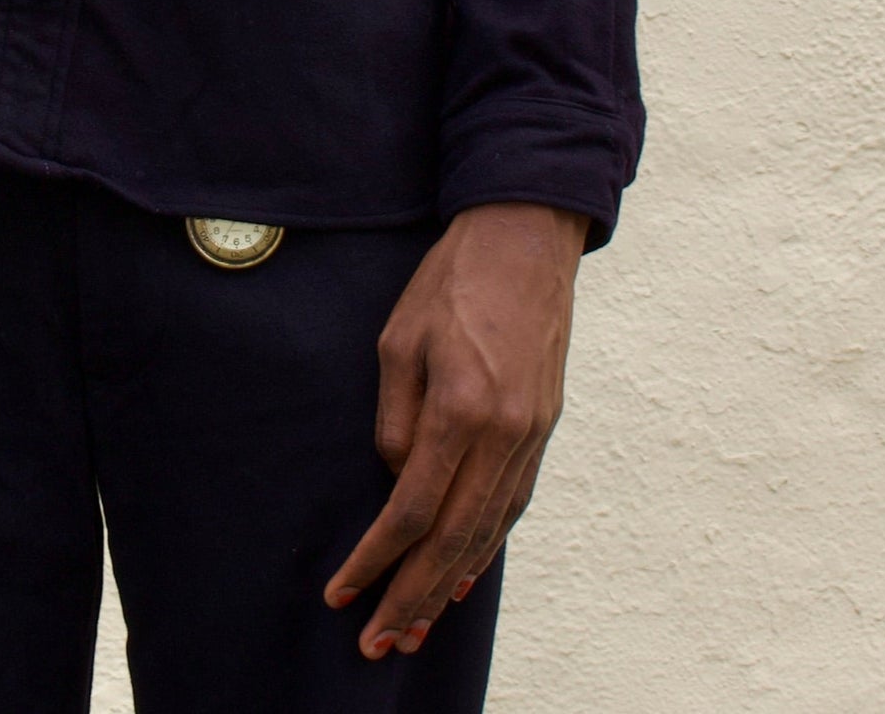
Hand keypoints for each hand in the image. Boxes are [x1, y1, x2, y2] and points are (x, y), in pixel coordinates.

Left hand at [324, 201, 587, 661]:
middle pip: (453, 540)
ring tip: (414, 628)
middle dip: (410, 598)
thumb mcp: (399, 338)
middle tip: (377, 645)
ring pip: (487, 532)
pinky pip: (511, 504)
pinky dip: (485, 547)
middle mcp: (502, 433)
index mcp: (460, 407)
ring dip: (447, 586)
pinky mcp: (542, 429)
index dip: (374, 560)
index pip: (411, 510)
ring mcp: (529, 435)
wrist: (525, 241)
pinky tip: (462, 576)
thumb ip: (395, 418)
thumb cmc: (451, 281)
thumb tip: (395, 482)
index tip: (342, 594)